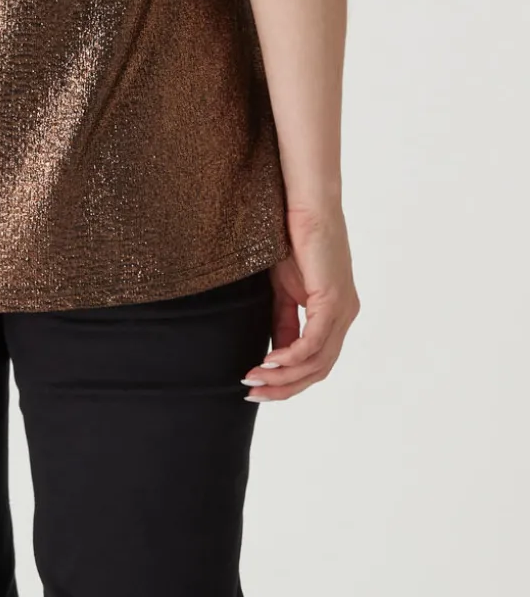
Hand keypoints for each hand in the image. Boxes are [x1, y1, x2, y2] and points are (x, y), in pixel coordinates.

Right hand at [240, 204, 360, 401]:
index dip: (287, 380)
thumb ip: (284, 321)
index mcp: (334, 314)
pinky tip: (268, 362)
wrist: (304, 205)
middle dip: (284, 387)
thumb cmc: (293, 237)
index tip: (255, 384)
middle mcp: (344, 316)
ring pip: (317, 362)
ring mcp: (343, 310)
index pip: (316, 361)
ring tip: (253, 378)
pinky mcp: (333, 301)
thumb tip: (275, 354)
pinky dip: (290, 357)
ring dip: (283, 376)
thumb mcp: (284, 289)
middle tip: (252, 392)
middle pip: (318, 370)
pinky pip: (313, 343)